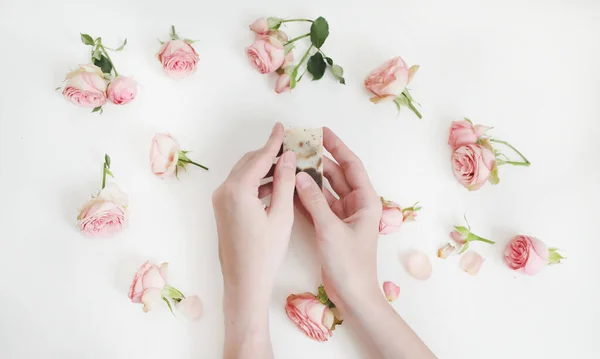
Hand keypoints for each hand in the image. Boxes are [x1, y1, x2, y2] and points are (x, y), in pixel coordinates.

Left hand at [213, 123, 295, 358]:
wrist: (244, 282)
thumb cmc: (265, 253)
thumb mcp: (281, 215)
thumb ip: (284, 182)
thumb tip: (288, 157)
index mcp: (238, 190)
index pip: (260, 158)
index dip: (274, 142)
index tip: (283, 127)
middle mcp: (223, 191)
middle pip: (249, 162)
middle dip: (269, 153)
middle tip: (289, 147)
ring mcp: (220, 201)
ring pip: (243, 174)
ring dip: (262, 168)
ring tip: (286, 165)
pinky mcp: (222, 210)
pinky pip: (239, 187)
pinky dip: (256, 182)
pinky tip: (273, 185)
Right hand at [295, 129, 434, 358]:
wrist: (353, 295)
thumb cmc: (350, 264)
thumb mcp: (330, 230)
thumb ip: (314, 202)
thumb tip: (299, 176)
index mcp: (366, 201)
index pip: (351, 165)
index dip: (337, 146)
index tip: (321, 131)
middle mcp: (356, 205)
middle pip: (336, 175)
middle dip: (319, 160)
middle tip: (299, 146)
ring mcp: (343, 216)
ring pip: (325, 190)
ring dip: (310, 178)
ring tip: (291, 162)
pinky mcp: (331, 227)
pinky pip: (317, 205)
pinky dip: (306, 197)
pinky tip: (290, 186)